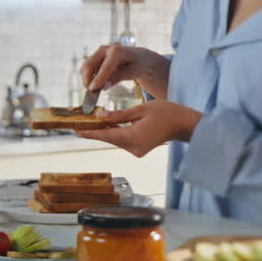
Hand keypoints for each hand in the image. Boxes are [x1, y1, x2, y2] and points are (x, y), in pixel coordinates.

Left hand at [77, 99, 201, 157]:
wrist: (184, 124)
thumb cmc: (166, 113)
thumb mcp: (141, 109)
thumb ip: (119, 115)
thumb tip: (100, 116)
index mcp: (134, 138)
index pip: (107, 136)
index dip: (91, 133)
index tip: (77, 131)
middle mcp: (134, 148)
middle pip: (110, 138)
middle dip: (97, 130)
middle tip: (83, 121)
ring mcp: (137, 151)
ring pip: (116, 139)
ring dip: (107, 130)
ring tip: (94, 119)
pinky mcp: (140, 149)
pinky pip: (123, 140)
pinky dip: (116, 132)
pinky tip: (110, 123)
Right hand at [81, 45, 167, 93]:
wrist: (139, 57)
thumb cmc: (137, 65)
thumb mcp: (132, 72)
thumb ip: (117, 78)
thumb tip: (103, 87)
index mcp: (117, 52)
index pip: (105, 67)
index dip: (98, 79)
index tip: (92, 89)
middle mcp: (106, 49)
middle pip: (89, 65)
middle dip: (87, 80)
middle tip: (92, 92)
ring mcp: (99, 52)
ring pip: (86, 66)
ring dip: (87, 79)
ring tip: (96, 89)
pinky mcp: (96, 56)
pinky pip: (88, 67)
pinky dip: (89, 76)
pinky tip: (98, 83)